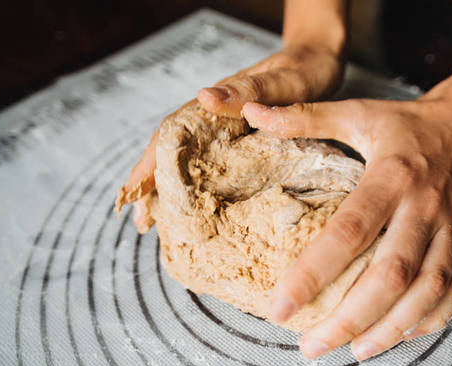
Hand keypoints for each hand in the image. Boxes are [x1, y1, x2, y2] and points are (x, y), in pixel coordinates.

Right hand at [116, 45, 343, 229]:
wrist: (319, 58)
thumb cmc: (305, 69)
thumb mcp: (283, 81)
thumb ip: (250, 90)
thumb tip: (204, 97)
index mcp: (218, 101)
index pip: (172, 133)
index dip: (151, 164)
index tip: (132, 193)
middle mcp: (216, 115)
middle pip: (174, 150)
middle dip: (153, 184)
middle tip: (141, 221)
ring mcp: (228, 126)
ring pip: (191, 158)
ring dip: (172, 186)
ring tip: (158, 218)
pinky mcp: (242, 136)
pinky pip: (214, 161)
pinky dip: (199, 182)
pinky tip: (197, 201)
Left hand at [241, 96, 451, 360]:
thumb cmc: (402, 123)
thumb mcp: (356, 112)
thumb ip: (304, 117)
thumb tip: (252, 114)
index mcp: (391, 176)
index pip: (349, 232)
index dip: (313, 273)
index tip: (280, 307)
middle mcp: (423, 207)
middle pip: (391, 275)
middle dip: (350, 318)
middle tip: (311, 348)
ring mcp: (449, 229)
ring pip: (426, 290)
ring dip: (391, 328)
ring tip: (353, 351)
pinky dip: (430, 319)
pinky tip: (402, 335)